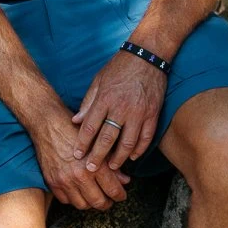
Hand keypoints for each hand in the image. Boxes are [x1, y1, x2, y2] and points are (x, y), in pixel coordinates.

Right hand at [29, 96, 130, 211]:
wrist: (48, 124)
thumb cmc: (75, 130)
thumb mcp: (98, 143)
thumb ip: (112, 163)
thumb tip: (125, 181)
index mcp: (95, 165)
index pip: (113, 190)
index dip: (120, 195)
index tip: (121, 195)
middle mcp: (80, 176)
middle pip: (99, 202)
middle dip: (107, 203)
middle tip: (110, 199)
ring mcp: (64, 181)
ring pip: (83, 205)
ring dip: (90, 203)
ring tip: (94, 196)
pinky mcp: (52, 182)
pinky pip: (66, 200)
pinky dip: (74, 199)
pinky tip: (78, 191)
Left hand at [70, 51, 167, 175]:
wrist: (146, 56)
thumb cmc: (119, 68)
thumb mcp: (98, 81)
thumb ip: (87, 102)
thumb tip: (75, 121)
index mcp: (105, 99)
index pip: (90, 127)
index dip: (82, 144)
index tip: (76, 156)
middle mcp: (121, 108)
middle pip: (107, 139)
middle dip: (98, 157)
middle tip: (90, 170)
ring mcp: (139, 112)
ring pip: (128, 143)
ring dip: (119, 158)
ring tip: (112, 167)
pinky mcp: (153, 114)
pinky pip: (146, 137)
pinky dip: (139, 149)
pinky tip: (132, 157)